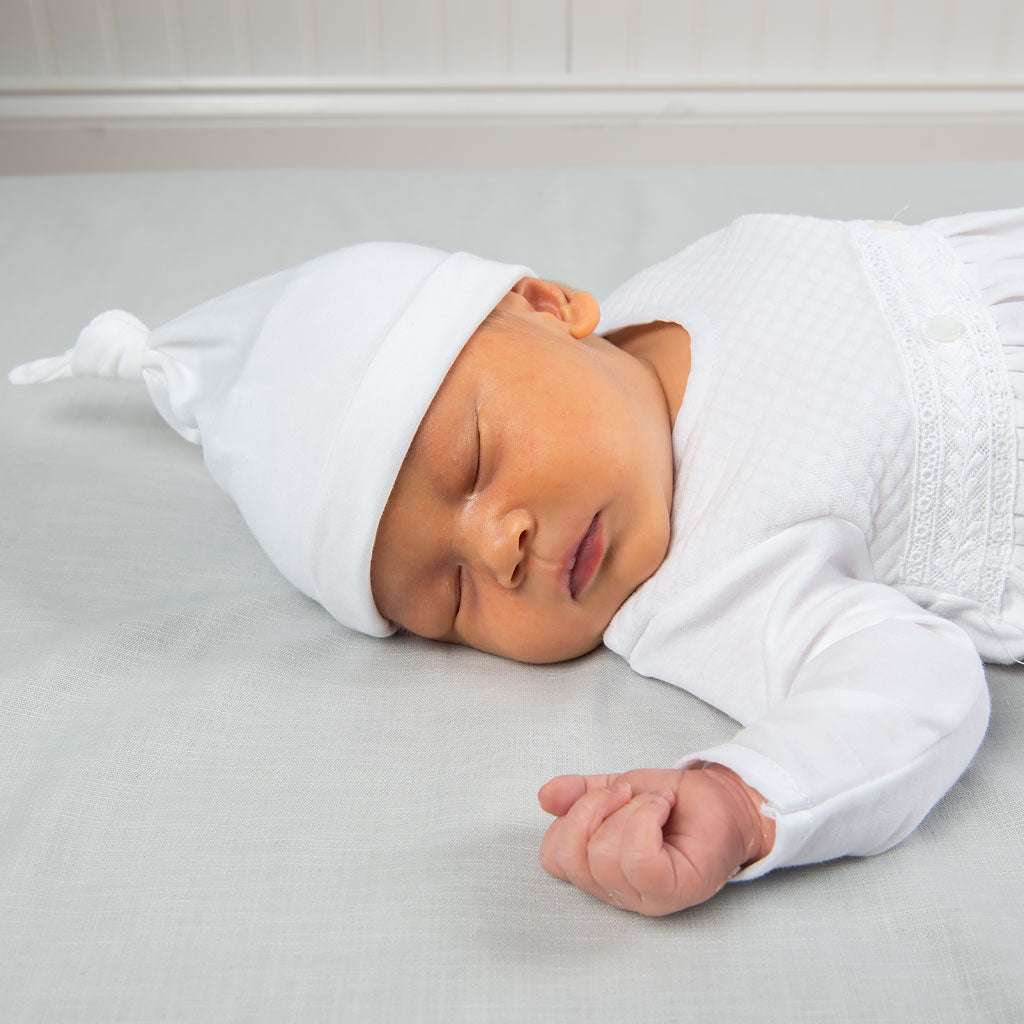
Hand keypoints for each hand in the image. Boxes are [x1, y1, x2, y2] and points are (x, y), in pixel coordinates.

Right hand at [538, 764, 774, 915]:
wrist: (723, 796)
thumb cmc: (674, 801)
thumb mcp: (615, 788)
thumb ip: (578, 794)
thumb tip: (545, 797)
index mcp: (598, 870)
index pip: (553, 857)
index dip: (570, 817)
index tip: (605, 795)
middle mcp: (618, 892)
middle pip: (574, 857)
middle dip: (595, 808)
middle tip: (628, 794)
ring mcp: (647, 897)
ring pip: (606, 856)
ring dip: (629, 811)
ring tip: (654, 802)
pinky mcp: (674, 890)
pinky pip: (638, 858)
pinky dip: (645, 820)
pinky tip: (662, 810)